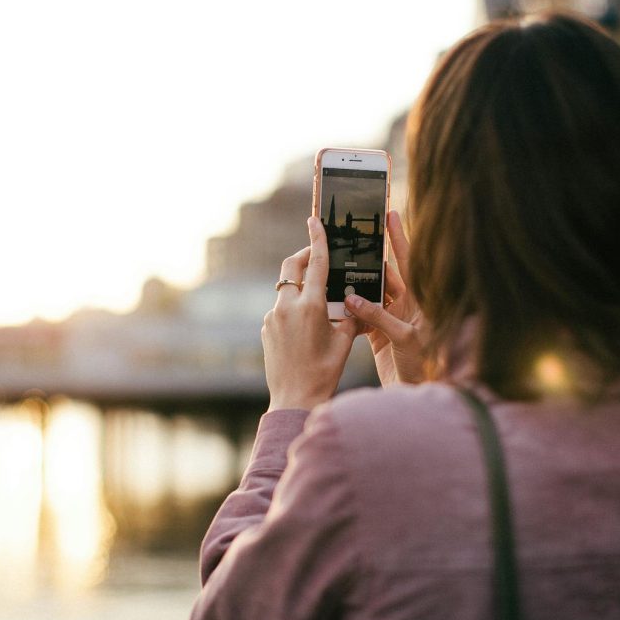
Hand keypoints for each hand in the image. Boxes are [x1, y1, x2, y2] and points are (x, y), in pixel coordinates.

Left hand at [262, 217, 361, 410]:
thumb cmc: (325, 372)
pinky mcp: (266, 328)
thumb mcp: (345, 341)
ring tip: (319, 300)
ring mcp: (272, 318)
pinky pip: (281, 309)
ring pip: (286, 290)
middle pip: (291, 268)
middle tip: (316, 255)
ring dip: (301, 287)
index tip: (314, 220)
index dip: (317, 239)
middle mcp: (287, 308)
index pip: (316, 264)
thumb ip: (350, 315)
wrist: (294, 398)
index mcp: (311, 307)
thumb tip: (353, 301)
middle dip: (303, 256)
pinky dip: (293, 308)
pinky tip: (306, 325)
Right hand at [343, 210, 426, 384]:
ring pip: (371, 295)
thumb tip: (352, 299)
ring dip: (356, 286)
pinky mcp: (379, 335)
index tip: (390, 213)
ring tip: (338, 269)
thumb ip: (379, 318)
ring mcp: (393, 319)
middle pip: (386, 275)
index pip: (410, 261)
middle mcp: (407, 306)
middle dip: (369, 259)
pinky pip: (362, 316)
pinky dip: (350, 311)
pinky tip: (336, 303)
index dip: (400, 236)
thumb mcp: (405, 339)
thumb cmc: (425, 367)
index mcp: (420, 300)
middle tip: (352, 238)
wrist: (418, 395)